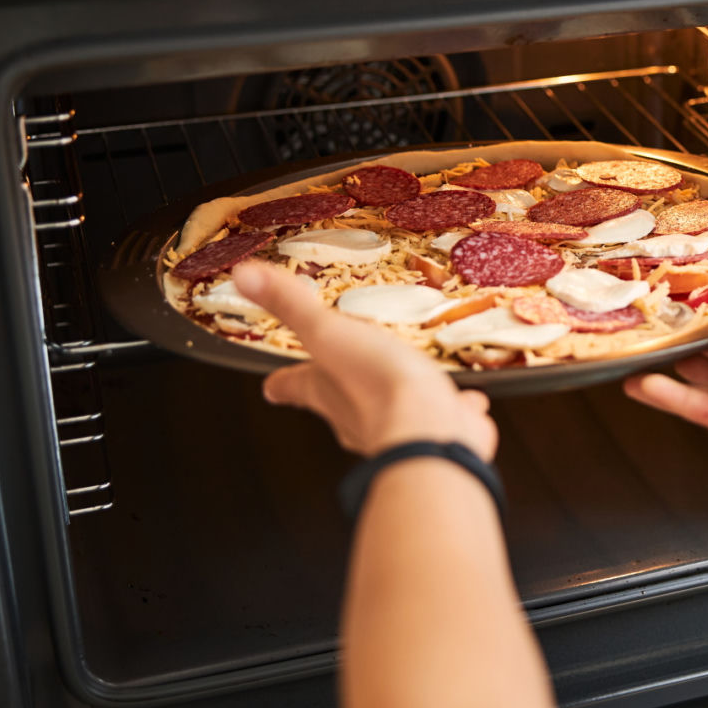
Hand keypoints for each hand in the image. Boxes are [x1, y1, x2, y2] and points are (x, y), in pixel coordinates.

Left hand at [232, 261, 496, 459]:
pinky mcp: (439, 430)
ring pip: (394, 412)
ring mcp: (399, 427)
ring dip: (401, 397)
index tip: (273, 384)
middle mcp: (356, 416)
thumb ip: (292, 304)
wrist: (430, 432)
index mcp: (325, 390)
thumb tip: (243, 276)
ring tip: (412, 380)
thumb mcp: (329, 333)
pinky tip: (464, 401)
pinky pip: (444, 416)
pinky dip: (451, 409)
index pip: (293, 385)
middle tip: (344, 375)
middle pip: (340, 403)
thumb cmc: (376, 384)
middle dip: (342, 389)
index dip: (282, 382)